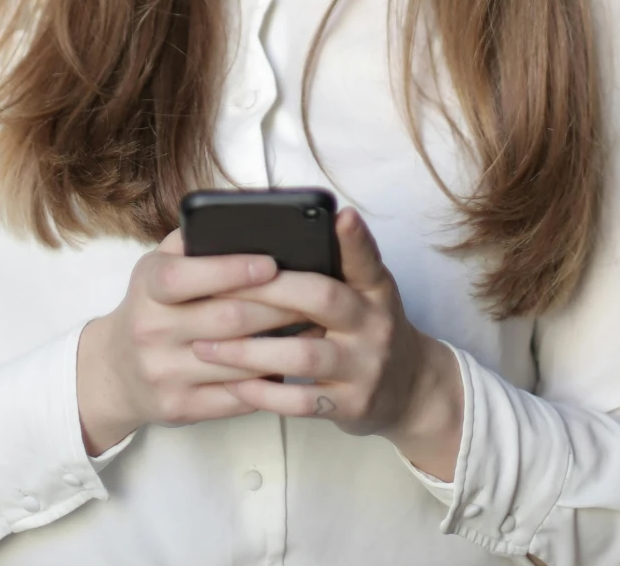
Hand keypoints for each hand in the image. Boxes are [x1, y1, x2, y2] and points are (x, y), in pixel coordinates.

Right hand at [75, 229, 310, 454]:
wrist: (115, 371)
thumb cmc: (153, 306)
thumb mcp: (159, 266)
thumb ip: (196, 242)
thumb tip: (250, 222)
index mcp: (147, 288)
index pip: (185, 277)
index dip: (231, 270)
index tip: (272, 264)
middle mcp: (151, 331)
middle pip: (228, 320)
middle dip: (279, 307)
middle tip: (316, 296)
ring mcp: (164, 373)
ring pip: (239, 362)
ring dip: (284, 345)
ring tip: (315, 327)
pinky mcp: (180, 407)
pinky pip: (237, 396)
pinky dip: (269, 382)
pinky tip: (290, 364)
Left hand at [190, 209, 463, 480]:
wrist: (412, 389)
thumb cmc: (368, 331)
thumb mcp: (366, 293)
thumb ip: (335, 267)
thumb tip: (271, 243)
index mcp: (375, 288)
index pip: (365, 257)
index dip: (353, 238)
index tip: (339, 216)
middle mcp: (375, 323)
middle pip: (323, 298)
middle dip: (268, 292)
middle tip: (217, 290)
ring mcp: (366, 366)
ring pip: (305, 354)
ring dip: (251, 351)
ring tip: (207, 346)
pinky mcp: (353, 404)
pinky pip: (302, 400)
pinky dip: (264, 393)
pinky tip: (235, 384)